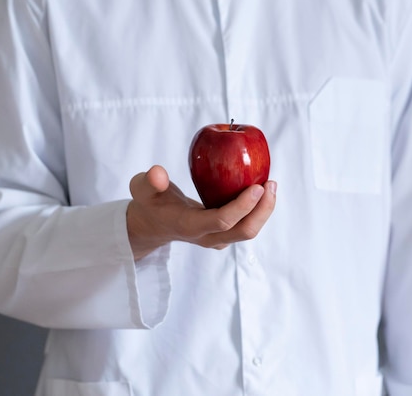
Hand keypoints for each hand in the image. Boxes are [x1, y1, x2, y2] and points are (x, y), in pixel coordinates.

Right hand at [126, 165, 276, 259]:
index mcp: (189, 226)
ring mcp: (217, 238)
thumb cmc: (149, 202)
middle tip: (270, 184)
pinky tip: (262, 188)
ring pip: (248, 231)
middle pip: (243, 231)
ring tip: (271, 184)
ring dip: (264, 210)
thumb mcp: (141, 189)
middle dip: (262, 210)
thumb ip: (148, 181)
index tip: (257, 186)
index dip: (242, 207)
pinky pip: (246, 224)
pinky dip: (258, 210)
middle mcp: (207, 236)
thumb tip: (158, 172)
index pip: (221, 221)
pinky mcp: (224, 234)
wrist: (153, 225)